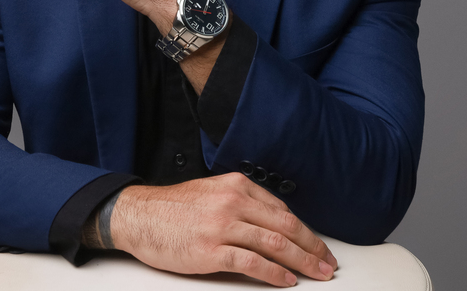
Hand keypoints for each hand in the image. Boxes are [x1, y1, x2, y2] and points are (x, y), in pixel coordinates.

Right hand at [108, 173, 336, 286]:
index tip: (317, 246)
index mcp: (237, 185)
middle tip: (328, 263)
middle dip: (312, 247)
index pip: (282, 210)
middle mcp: (233, 201)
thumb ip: (243, 204)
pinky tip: (286, 280)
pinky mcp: (211, 249)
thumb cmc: (173, 208)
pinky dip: (274, 273)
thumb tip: (275, 225)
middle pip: (286, 227)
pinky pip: (252, 263)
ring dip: (302, 261)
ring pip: (275, 244)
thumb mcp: (212, 193)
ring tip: (316, 274)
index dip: (305, 231)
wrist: (139, 216)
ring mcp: (222, 225)